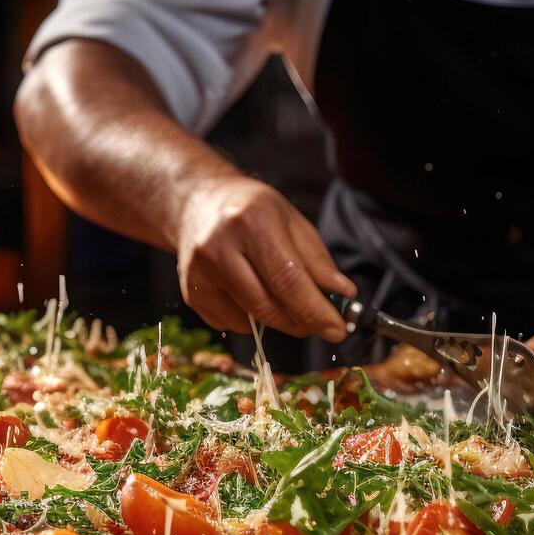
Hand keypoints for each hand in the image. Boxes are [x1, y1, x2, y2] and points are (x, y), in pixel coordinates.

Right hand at [174, 176, 355, 341]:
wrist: (197, 204)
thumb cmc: (252, 211)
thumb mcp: (292, 222)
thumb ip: (317, 261)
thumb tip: (343, 296)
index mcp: (251, 220)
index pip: (288, 279)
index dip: (316, 310)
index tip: (338, 330)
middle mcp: (219, 247)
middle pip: (268, 306)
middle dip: (301, 322)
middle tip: (320, 322)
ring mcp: (199, 273)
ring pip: (251, 320)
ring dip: (278, 321)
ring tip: (282, 297)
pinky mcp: (191, 293)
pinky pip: (232, 324)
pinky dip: (251, 319)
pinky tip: (250, 292)